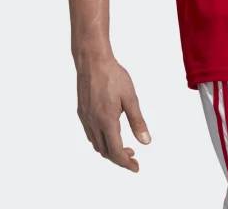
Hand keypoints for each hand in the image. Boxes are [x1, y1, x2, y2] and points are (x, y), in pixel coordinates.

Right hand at [76, 53, 151, 170]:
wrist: (92, 61)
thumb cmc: (113, 76)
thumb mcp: (130, 98)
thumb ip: (137, 121)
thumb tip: (146, 142)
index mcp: (107, 121)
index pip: (116, 152)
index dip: (126, 163)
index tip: (136, 167)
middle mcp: (93, 123)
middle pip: (105, 152)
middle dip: (119, 158)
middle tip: (133, 156)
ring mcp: (85, 118)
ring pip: (96, 144)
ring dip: (109, 150)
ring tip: (124, 146)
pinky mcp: (82, 112)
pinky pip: (90, 134)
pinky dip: (101, 140)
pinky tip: (110, 132)